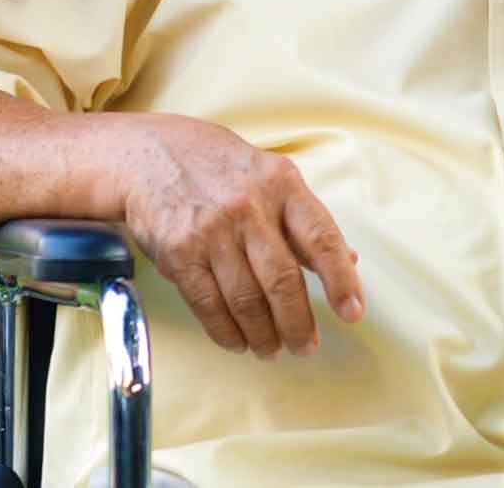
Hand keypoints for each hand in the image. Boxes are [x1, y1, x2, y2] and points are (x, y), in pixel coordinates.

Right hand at [119, 115, 363, 358]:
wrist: (150, 154)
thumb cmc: (221, 168)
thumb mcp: (270, 176)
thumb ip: (305, 220)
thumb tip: (350, 259)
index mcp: (282, 184)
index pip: (321, 237)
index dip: (341, 279)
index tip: (352, 312)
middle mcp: (248, 206)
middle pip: (282, 280)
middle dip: (298, 323)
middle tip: (306, 347)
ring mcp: (211, 230)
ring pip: (246, 299)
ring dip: (263, 335)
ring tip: (271, 349)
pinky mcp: (178, 252)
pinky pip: (208, 304)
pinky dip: (226, 332)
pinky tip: (238, 342)